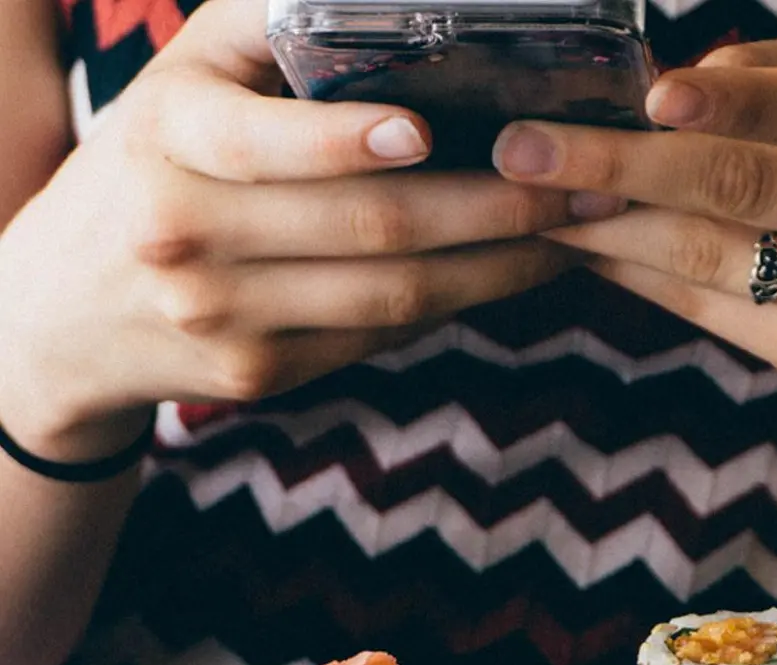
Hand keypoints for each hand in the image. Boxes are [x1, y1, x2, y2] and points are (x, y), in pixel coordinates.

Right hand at [0, 0, 612, 460]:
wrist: (62, 313)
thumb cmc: (141, 170)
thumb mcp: (178, 85)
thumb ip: (263, 36)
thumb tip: (386, 5)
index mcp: (169, 143)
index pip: (269, 144)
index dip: (353, 142)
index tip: (431, 131)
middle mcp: (192, 239)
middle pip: (369, 231)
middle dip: (491, 209)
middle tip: (577, 186)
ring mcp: (232, 323)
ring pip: (392, 299)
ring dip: (496, 269)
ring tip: (567, 235)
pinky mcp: (264, 377)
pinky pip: (379, 340)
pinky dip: (453, 307)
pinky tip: (505, 276)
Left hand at [493, 33, 776, 391]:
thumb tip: (674, 93)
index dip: (737, 106)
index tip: (647, 96)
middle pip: (744, 192)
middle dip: (621, 165)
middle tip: (522, 149)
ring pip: (707, 258)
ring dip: (606, 223)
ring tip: (533, 196)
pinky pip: (704, 306)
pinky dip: (635, 269)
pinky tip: (585, 242)